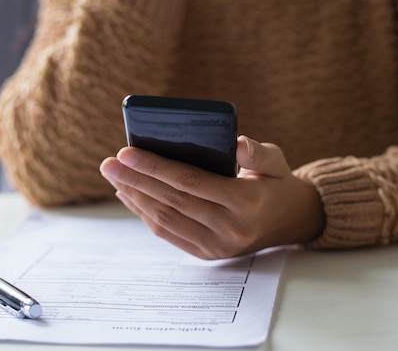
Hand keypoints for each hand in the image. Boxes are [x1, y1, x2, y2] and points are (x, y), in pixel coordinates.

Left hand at [100, 135, 325, 258]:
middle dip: (135, 180)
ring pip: (165, 219)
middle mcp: (230, 228)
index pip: (190, 181)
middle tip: (108, 163)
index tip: (126, 152)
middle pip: (171, 201)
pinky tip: (129, 195)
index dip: (155, 167)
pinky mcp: (207, 254)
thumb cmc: (276, 183)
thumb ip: (257, 151)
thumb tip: (236, 143)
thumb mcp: (276, 161)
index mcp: (246, 201)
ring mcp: (217, 246)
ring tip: (114, 176)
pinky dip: (145, 214)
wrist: (289, 221)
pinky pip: (168, 233)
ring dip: (135, 197)